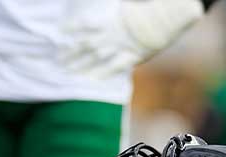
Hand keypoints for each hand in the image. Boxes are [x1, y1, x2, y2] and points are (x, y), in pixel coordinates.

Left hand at [62, 0, 203, 79]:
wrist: (167, 15)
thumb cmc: (146, 4)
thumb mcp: (123, 2)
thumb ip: (107, 8)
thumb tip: (93, 1)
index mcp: (106, 19)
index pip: (82, 24)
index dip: (70, 28)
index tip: (60, 32)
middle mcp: (109, 35)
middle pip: (84, 45)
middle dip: (70, 53)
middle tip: (58, 61)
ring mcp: (119, 47)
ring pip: (94, 59)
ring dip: (80, 66)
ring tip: (68, 73)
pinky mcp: (131, 56)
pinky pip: (113, 68)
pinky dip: (101, 74)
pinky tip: (91, 80)